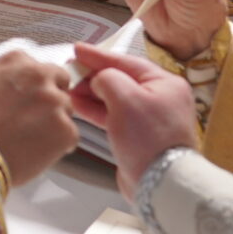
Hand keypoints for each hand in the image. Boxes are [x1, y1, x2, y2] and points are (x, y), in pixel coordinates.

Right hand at [0, 51, 77, 183]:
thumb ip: (12, 73)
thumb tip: (25, 81)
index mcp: (22, 63)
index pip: (49, 71)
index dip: (42, 87)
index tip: (32, 100)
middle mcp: (43, 78)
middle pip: (61, 89)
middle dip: (51, 103)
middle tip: (32, 121)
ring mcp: (57, 104)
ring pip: (66, 112)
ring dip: (55, 123)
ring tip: (30, 138)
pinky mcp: (66, 131)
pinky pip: (70, 135)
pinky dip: (58, 144)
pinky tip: (36, 150)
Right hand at [69, 43, 196, 200]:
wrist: (160, 183)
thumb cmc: (149, 138)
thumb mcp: (125, 97)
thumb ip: (107, 78)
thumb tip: (98, 80)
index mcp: (164, 83)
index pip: (126, 61)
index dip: (98, 56)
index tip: (78, 50)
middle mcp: (160, 98)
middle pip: (121, 79)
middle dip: (93, 76)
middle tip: (70, 71)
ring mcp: (149, 119)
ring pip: (115, 99)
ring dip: (91, 94)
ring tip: (68, 89)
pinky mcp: (139, 137)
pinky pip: (114, 117)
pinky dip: (96, 111)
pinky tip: (78, 106)